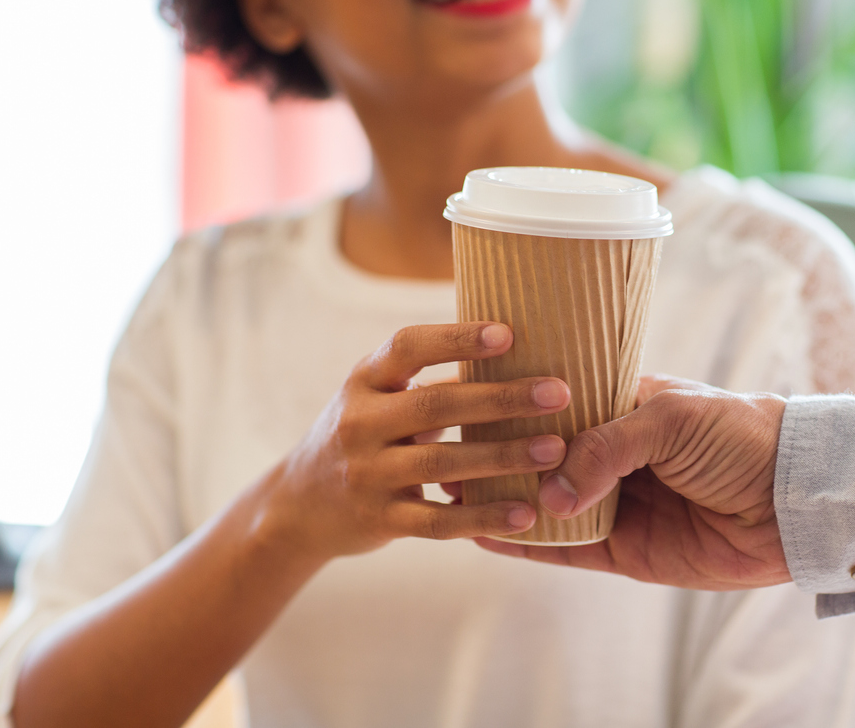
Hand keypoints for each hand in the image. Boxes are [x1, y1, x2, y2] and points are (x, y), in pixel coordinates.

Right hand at [258, 323, 571, 564]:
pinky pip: (437, 521)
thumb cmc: (363, 435)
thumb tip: (512, 352)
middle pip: (436, 405)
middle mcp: (360, 423)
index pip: (408, 347)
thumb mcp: (379, 399)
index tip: (508, 333)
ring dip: (503, 456)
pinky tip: (525, 515)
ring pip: (442, 463)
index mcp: (365, 381)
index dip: (456, 338)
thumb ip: (432, 382)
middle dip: (502, 398)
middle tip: (558, 392)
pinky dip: (482, 518)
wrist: (296, 507)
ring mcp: (366, 474)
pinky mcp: (378, 521)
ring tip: (555, 450)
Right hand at [474, 376, 790, 590]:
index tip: (467, 402)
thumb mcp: (670, 420)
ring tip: (452, 496)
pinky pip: (568, 550)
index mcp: (625, 407)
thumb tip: (550, 494)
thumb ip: (607, 447)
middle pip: (544, 458)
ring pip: (547, 506)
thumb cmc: (739, 436)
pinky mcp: (627, 551)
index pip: (558, 405)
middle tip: (446, 456)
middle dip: (500, 458)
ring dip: (505, 503)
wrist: (795, 498)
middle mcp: (614, 454)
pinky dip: (529, 547)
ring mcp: (618, 504)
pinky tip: (486, 538)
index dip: (516, 407)